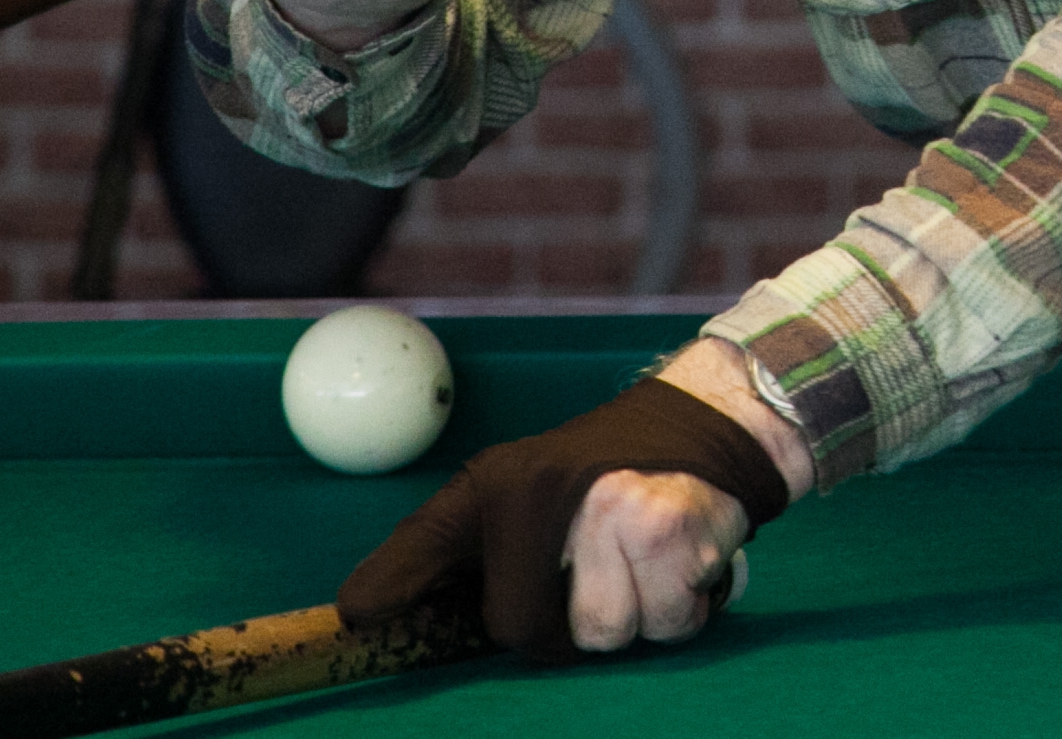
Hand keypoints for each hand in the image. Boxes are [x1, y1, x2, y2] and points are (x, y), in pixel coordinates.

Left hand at [333, 355, 803, 663]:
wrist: (707, 422)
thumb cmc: (600, 475)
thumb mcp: (511, 495)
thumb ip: (437, 555)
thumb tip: (354, 616)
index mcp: (501, 484)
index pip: (433, 546)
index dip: (394, 588)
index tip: (358, 618)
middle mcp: (548, 491)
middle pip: (529, 634)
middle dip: (567, 625)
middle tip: (594, 573)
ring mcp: (612, 509)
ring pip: (606, 637)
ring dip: (634, 617)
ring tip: (642, 563)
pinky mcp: (671, 528)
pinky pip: (668, 625)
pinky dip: (683, 608)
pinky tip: (681, 562)